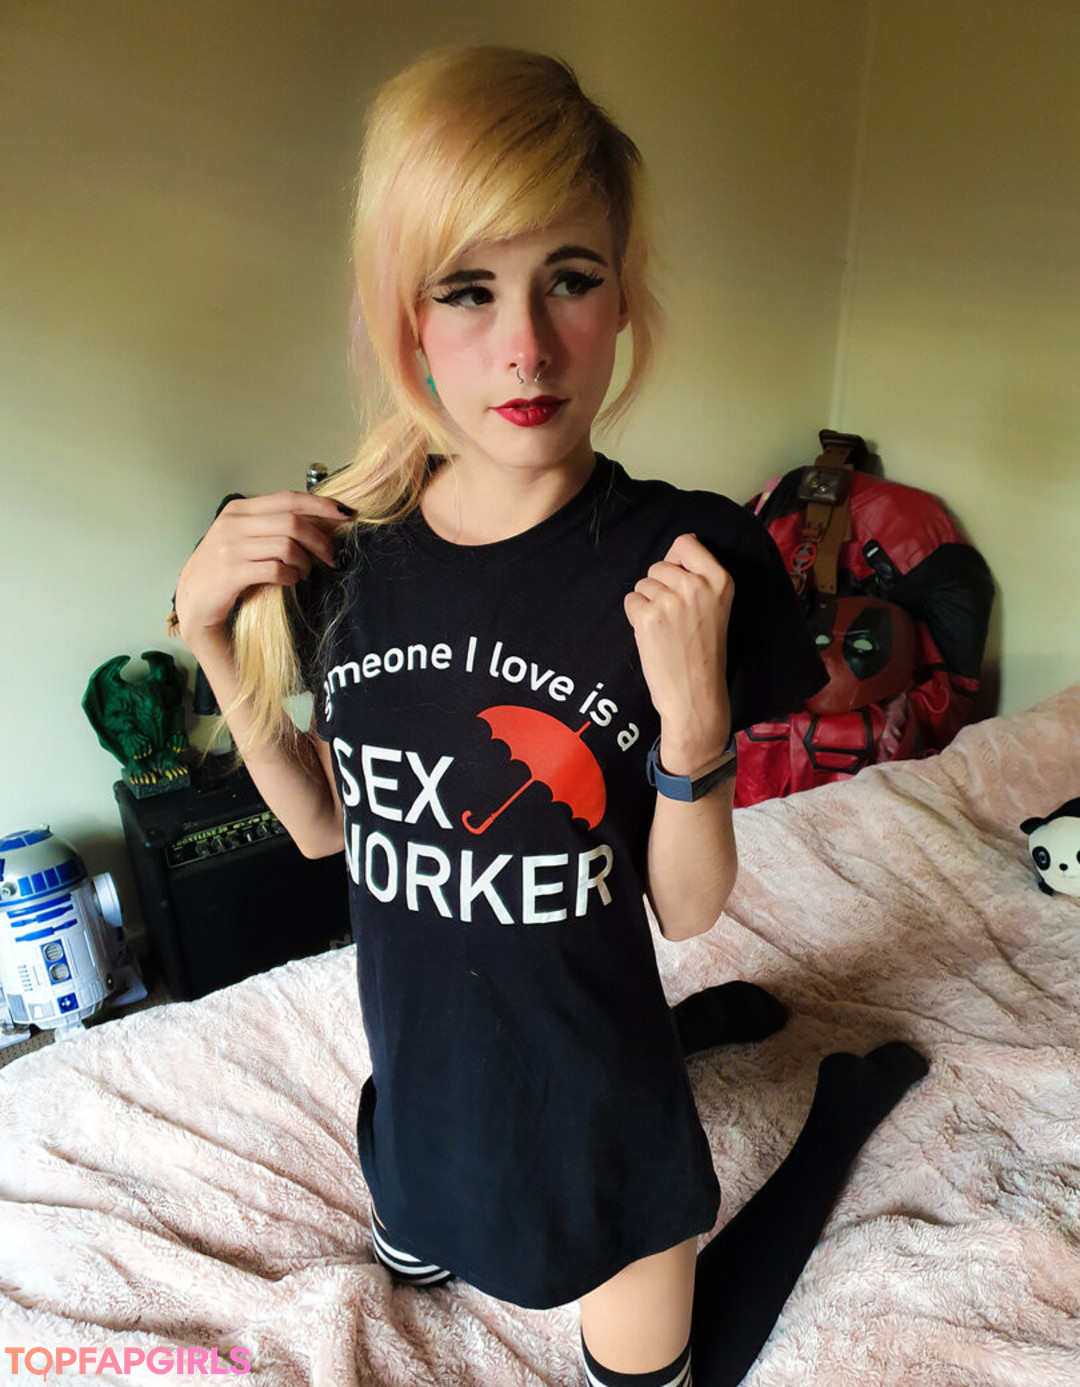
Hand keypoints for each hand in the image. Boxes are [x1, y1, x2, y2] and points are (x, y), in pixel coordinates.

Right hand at [174, 491, 351, 648]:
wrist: (194, 600)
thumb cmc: (225, 568)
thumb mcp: (244, 538)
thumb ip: (272, 525)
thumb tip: (320, 521)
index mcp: (238, 510)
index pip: (287, 499)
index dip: (320, 505)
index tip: (345, 514)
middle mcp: (232, 524)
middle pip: (292, 522)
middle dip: (320, 540)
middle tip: (331, 557)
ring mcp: (229, 548)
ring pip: (287, 546)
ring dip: (305, 562)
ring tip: (306, 572)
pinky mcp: (231, 573)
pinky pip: (275, 569)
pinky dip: (291, 575)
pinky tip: (291, 580)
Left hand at [623, 533, 733, 773]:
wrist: (696, 694)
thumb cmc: (705, 653)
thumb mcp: (717, 607)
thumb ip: (701, 577)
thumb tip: (684, 545)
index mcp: (720, 580)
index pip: (686, 543)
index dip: (675, 560)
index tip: (678, 581)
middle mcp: (696, 585)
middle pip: (659, 565)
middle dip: (659, 587)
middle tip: (674, 617)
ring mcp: (671, 600)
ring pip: (642, 584)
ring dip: (647, 604)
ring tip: (666, 629)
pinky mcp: (647, 616)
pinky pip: (630, 600)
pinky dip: (636, 617)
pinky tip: (653, 635)